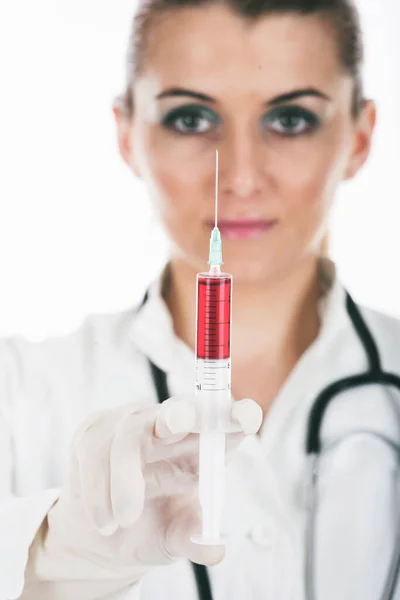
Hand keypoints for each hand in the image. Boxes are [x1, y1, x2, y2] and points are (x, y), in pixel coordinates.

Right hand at [45, 396, 261, 582]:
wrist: (101, 535)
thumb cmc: (152, 527)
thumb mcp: (175, 538)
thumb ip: (194, 540)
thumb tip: (216, 550)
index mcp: (202, 447)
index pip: (223, 425)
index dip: (236, 417)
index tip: (250, 416)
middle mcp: (171, 426)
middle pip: (180, 408)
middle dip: (182, 412)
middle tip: (181, 422)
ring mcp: (133, 422)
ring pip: (129, 434)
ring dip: (124, 478)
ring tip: (123, 520)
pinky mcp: (97, 427)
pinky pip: (96, 448)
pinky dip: (98, 487)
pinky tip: (104, 518)